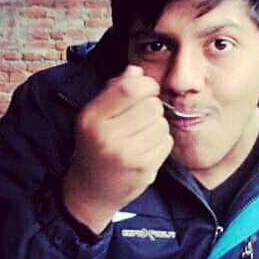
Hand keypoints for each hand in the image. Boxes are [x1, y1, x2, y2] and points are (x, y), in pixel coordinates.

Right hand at [62, 65, 173, 233]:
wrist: (92, 189)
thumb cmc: (97, 144)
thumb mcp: (96, 115)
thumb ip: (114, 90)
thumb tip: (136, 70)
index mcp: (92, 118)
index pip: (129, 88)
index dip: (146, 84)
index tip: (148, 88)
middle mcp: (106, 136)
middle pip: (151, 105)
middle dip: (152, 106)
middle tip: (143, 116)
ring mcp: (126, 155)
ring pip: (161, 123)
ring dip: (157, 125)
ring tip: (142, 134)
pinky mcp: (143, 169)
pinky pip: (166, 142)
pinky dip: (161, 142)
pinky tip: (146, 148)